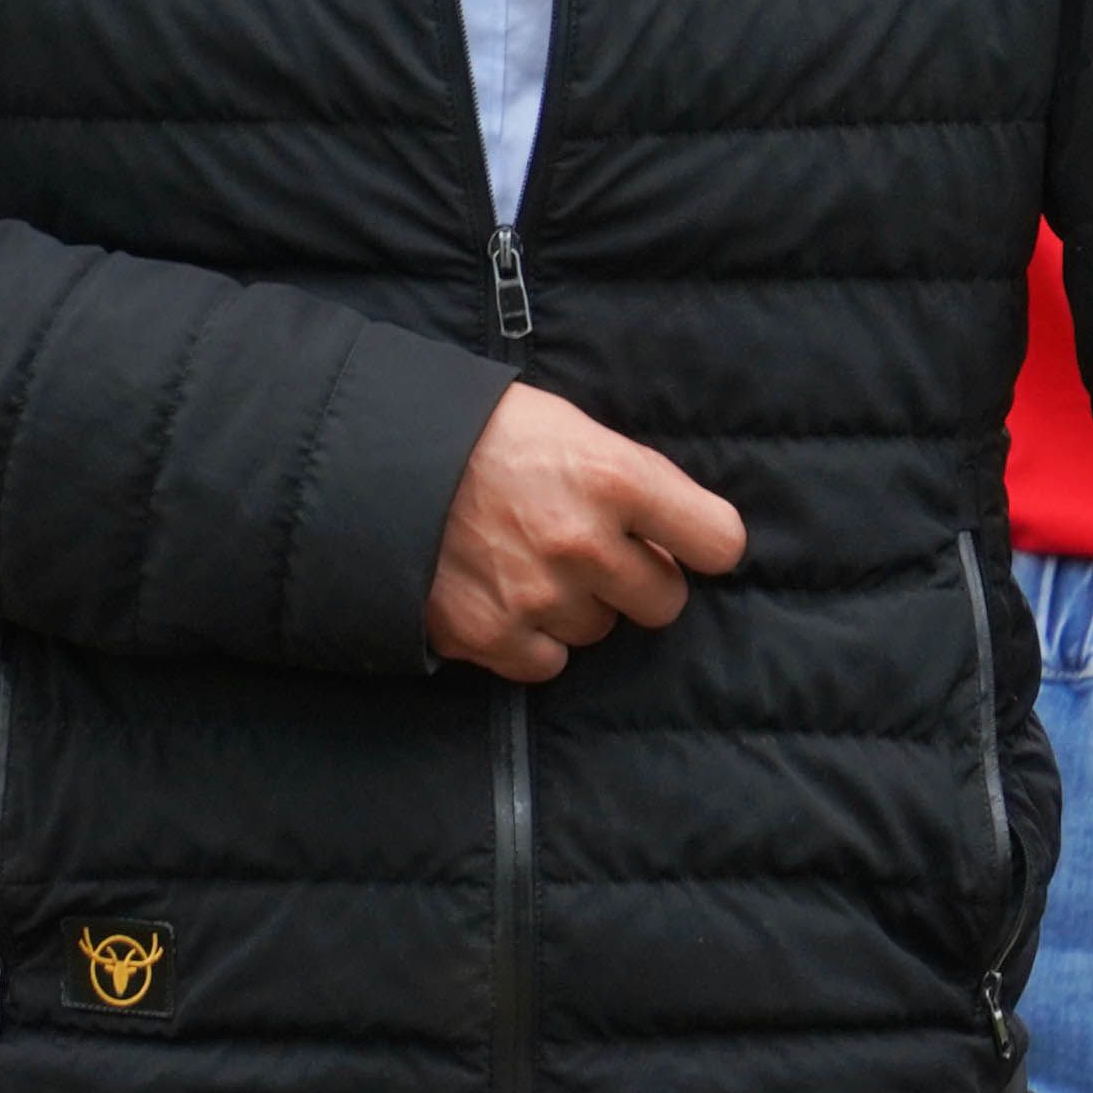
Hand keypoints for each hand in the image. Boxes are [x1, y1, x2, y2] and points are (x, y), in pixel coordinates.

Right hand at [422, 385, 749, 682]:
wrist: (374, 457)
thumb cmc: (483, 432)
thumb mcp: (571, 429)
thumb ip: (629, 481)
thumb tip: (677, 534)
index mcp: (615, 476)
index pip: (718, 541)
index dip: (702, 544)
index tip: (683, 542)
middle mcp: (583, 542)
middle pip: (664, 601)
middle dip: (637, 581)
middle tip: (595, 553)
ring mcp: (535, 594)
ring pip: (599, 631)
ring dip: (576, 607)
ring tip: (530, 562)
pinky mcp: (487, 635)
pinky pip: (546, 663)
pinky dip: (530, 640)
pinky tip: (503, 597)